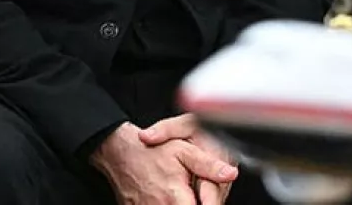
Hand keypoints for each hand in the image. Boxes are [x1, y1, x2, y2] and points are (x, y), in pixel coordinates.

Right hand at [90, 121, 236, 204]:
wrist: (121, 154)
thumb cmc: (153, 152)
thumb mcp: (185, 151)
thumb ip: (208, 165)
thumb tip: (230, 174)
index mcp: (175, 197)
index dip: (211, 203)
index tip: (210, 198)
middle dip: (202, 202)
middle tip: (199, 191)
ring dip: (185, 203)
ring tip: (185, 192)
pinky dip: (170, 204)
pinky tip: (176, 196)